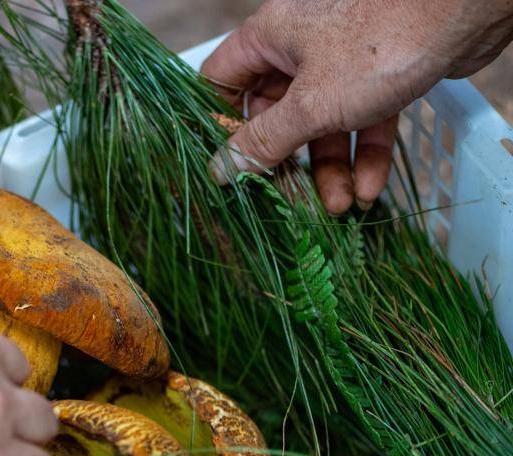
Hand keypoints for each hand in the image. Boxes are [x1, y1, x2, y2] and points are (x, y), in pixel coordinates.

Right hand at [202, 0, 512, 213]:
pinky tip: (371, 187)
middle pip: (275, 114)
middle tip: (289, 200)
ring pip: (321, 123)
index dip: (220, 123)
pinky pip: (360, 119)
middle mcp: (299, 46)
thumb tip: (220, 168)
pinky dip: (364, 153)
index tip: (228, 164)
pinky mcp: (377, 73)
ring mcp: (340, 60)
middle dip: (288, 161)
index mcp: (268, 37)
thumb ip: (265, 142)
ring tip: (341, 206)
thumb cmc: (380, 44)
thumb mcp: (310, 106)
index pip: (222, 80)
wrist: (465, 12)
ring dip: (329, 168)